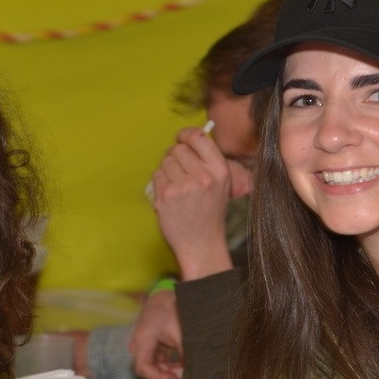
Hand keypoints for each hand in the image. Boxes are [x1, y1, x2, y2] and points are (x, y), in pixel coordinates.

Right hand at [128, 289, 182, 378]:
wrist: (166, 295)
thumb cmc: (173, 310)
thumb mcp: (181, 332)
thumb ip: (186, 354)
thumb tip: (195, 376)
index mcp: (143, 340)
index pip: (143, 367)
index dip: (158, 378)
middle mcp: (139, 347)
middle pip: (148, 373)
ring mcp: (144, 349)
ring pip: (154, 372)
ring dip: (170, 378)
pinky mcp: (152, 350)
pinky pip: (159, 366)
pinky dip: (171, 370)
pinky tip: (185, 372)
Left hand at [149, 126, 234, 279]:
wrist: (201, 243)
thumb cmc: (210, 212)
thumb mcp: (222, 184)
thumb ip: (208, 161)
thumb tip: (189, 138)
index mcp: (220, 170)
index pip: (199, 137)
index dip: (186, 135)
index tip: (181, 139)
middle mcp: (203, 176)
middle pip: (178, 149)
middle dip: (175, 157)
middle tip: (180, 172)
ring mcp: (183, 186)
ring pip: (166, 161)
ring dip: (167, 170)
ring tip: (177, 187)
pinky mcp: (166, 196)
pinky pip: (157, 175)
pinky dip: (160, 183)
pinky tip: (170, 195)